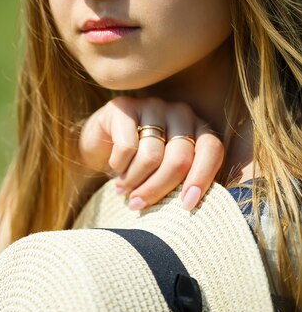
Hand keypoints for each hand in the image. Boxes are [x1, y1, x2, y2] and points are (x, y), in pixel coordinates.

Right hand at [79, 96, 223, 210]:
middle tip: (139, 204)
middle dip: (158, 189)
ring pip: (151, 156)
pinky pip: (127, 147)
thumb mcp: (166, 176)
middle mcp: (180, 113)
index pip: (211, 150)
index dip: (202, 178)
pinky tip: (116, 168)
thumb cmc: (140, 166)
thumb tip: (189, 204)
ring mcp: (153, 106)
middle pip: (179, 159)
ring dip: (134, 180)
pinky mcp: (125, 107)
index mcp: (198, 129)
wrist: (99, 147)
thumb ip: (183, 184)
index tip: (186, 205)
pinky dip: (119, 166)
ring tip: (124, 190)